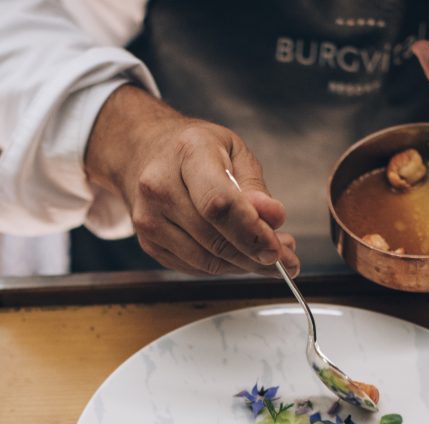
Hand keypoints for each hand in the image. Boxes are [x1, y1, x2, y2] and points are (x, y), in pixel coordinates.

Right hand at [84, 85, 298, 276]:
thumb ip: (254, 187)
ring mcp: (148, 220)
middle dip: (255, 254)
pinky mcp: (149, 244)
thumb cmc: (194, 150)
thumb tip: (273, 218)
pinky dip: (223, 267)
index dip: (251, 231)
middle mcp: (159, 188)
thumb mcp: (232, 151)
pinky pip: (195, 267)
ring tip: (267, 255)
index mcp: (187, 153)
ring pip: (207, 261)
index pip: (219, 204)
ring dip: (243, 265)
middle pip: (215, 239)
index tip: (278, 247)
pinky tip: (239, 256)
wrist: (142, 153)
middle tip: (286, 257)